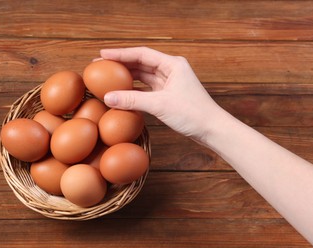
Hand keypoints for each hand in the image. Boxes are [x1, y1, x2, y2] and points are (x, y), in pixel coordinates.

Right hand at [100, 46, 223, 140]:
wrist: (212, 129)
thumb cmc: (194, 113)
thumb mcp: (160, 105)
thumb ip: (133, 100)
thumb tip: (108, 97)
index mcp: (173, 64)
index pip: (141, 54)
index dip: (120, 53)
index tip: (102, 55)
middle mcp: (171, 69)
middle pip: (141, 63)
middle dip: (121, 64)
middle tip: (100, 66)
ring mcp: (170, 82)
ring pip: (143, 76)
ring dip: (126, 77)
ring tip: (108, 78)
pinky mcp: (168, 94)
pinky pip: (147, 88)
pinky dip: (134, 90)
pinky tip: (122, 92)